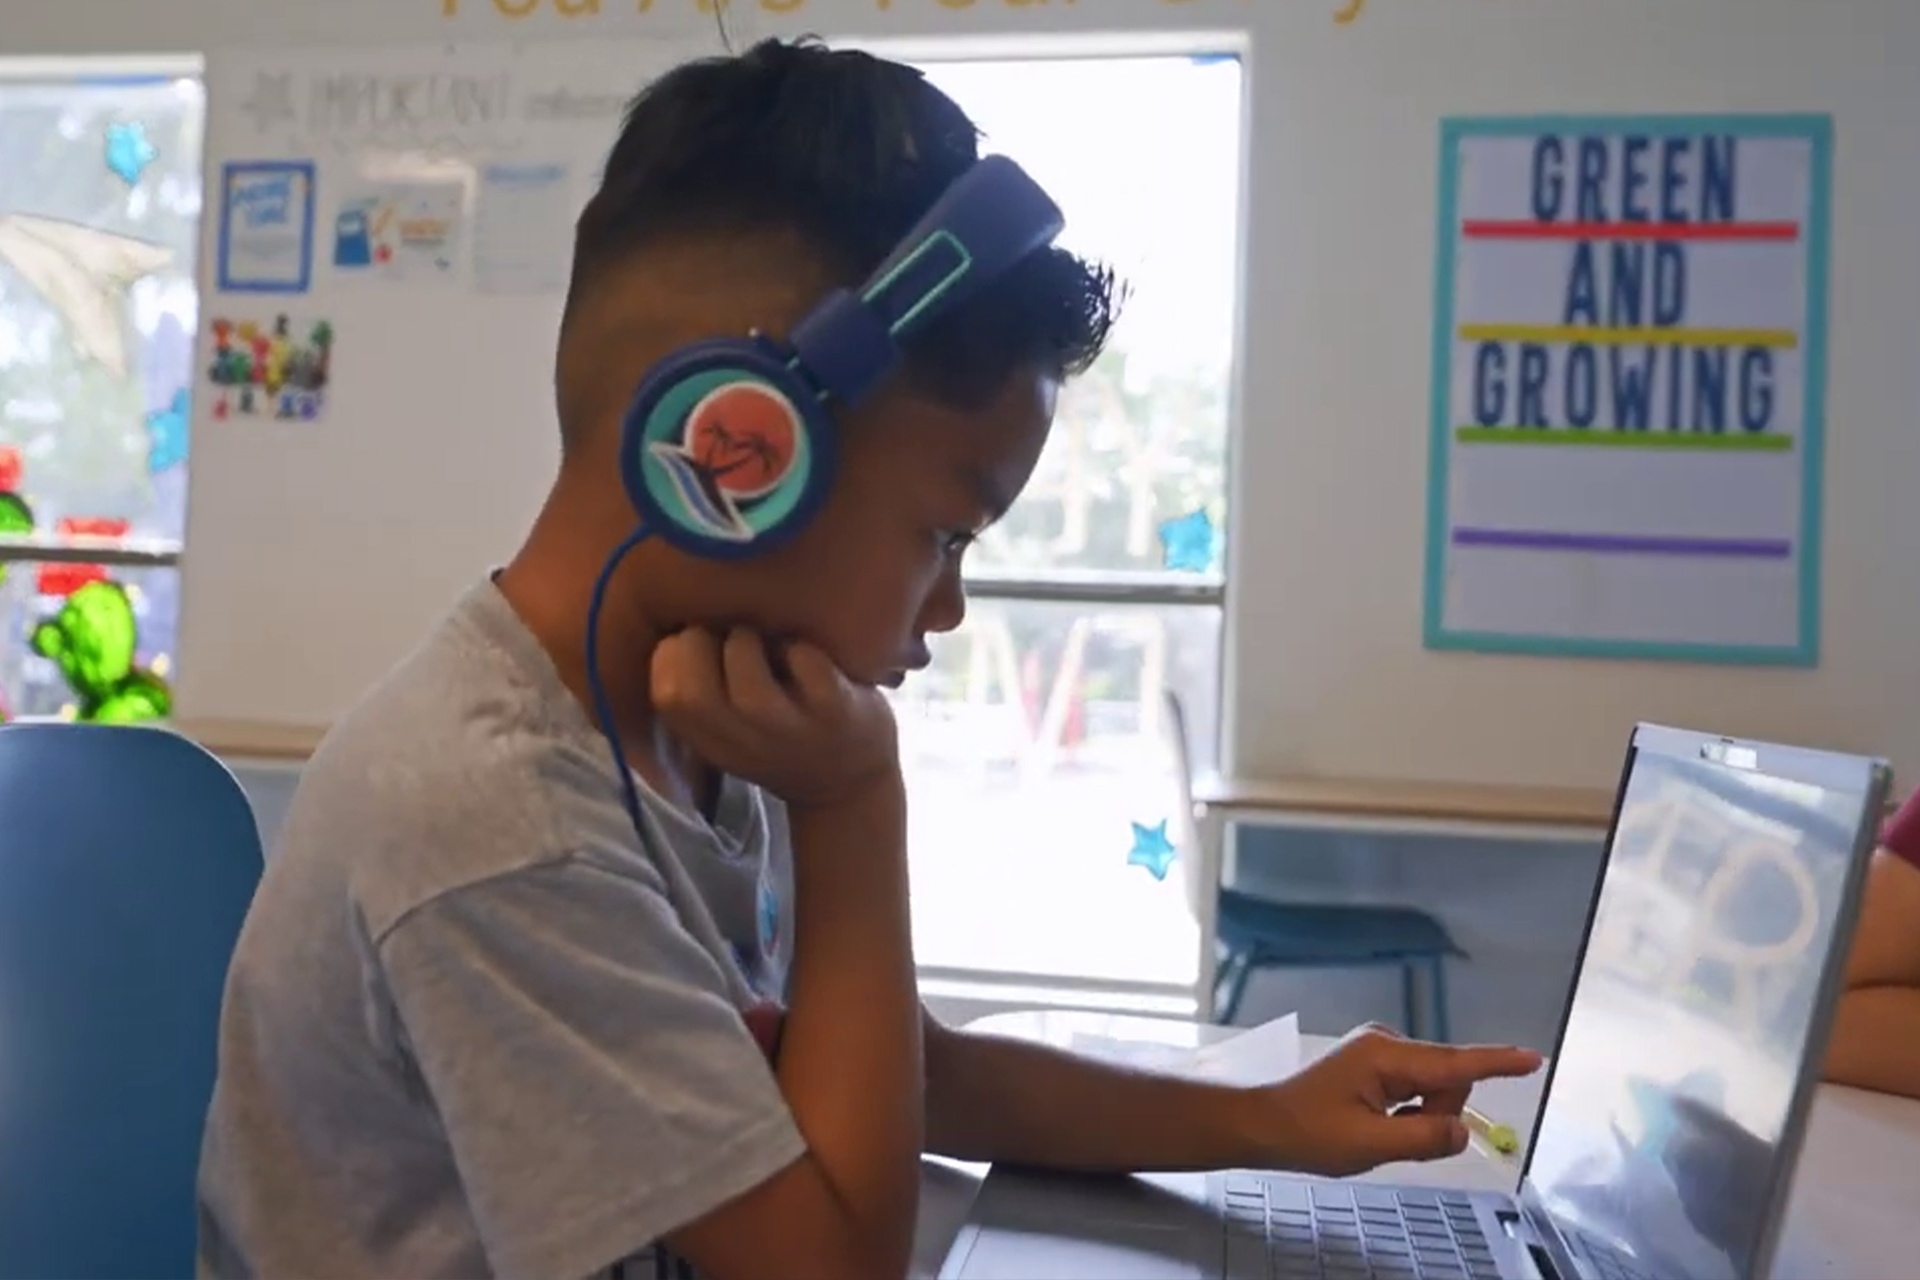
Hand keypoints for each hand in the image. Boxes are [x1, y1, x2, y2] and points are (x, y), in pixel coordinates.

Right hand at [652, 626, 899, 810]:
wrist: (852, 783)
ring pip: (748, 682)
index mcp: (712, 742)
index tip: (697, 640)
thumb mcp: (733, 732)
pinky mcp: (837, 713)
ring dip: (748, 642)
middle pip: (690, 693)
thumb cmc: (784, 738)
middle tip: (727, 633)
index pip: (664, 696)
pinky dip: (802, 647)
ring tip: (766, 640)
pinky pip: (807, 664)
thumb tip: (678, 622)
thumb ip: (704, 693)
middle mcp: (747, 743)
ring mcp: (793, 732)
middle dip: (698, 642)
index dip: (671, 653)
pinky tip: (806, 653)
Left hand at [1259, 1024, 1543, 1176]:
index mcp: (1386, 1056)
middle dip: (1438, 1115)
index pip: (1455, 1063)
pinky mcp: (1375, 1063)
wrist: (1262, 1123)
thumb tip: (1463, 1131)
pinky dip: (1407, 1113)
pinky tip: (1376, 1124)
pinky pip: (1414, 1089)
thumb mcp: (1368, 1145)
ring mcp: (1380, 1051)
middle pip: (1447, 1080)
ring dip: (1420, 1117)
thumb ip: (1422, 1139)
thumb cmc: (1307, 1133)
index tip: (1534, 1058)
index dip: (1498, 1063)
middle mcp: (1387, 1043)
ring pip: (1432, 1088)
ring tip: (1377, 1133)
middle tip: (1395, 1139)